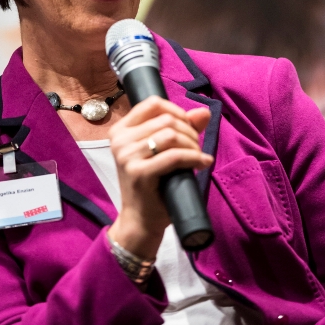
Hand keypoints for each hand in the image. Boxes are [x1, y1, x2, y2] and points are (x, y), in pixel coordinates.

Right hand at [107, 96, 212, 259]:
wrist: (140, 221)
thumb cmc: (152, 184)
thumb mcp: (162, 151)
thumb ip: (180, 128)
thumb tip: (204, 112)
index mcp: (120, 130)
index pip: (152, 103)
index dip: (176, 110)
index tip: (188, 126)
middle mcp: (120, 140)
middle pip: (165, 119)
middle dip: (189, 131)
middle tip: (196, 147)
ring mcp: (127, 156)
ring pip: (171, 135)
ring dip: (192, 144)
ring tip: (198, 156)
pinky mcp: (139, 173)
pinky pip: (175, 156)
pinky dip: (194, 157)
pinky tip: (204, 162)